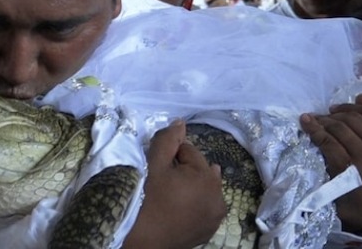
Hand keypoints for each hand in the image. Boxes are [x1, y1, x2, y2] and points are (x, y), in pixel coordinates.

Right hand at [123, 120, 225, 248]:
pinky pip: (204, 207)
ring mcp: (216, 216)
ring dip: (191, 187)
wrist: (142, 240)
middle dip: (183, 171)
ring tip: (171, 197)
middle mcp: (219, 196)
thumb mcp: (154, 165)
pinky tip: (179, 209)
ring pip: (203, 188)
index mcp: (208, 177)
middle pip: (199, 170)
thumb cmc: (146, 200)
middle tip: (163, 185)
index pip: (189, 151)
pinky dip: (195, 204)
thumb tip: (181, 123)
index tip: (158, 170)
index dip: (170, 157)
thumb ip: (168, 140)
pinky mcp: (210, 230)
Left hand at [301, 94, 361, 231]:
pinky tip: (306, 124)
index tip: (336, 108)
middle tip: (323, 116)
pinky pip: (326, 141)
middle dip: (334, 114)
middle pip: (353, 118)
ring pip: (339, 127)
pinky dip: (313, 130)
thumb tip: (361, 97)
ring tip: (314, 121)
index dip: (351, 106)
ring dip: (322, 121)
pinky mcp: (347, 167)